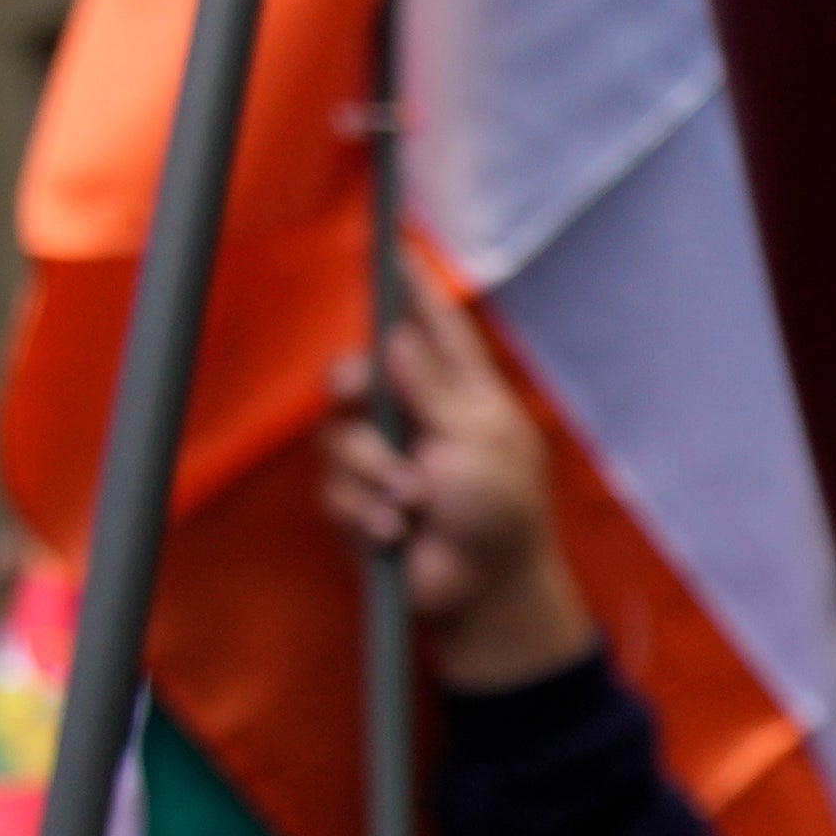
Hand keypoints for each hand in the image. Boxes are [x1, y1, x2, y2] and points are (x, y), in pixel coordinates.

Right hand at [318, 292, 591, 693]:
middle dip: (351, 385)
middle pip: (356, 371)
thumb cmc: (502, 515)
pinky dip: (363, 510)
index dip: (411, 286)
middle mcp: (417, 414)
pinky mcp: (359, 498)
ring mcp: (385, 456)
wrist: (484, 592)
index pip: (434, 325)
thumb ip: (434, 391)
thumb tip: (396, 337)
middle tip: (355, 396)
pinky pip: (333, 486)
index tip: (389, 242)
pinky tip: (394, 533)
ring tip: (410, 504)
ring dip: (370, 472)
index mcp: (462, 392)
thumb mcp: (478, 446)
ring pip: (338, 435)